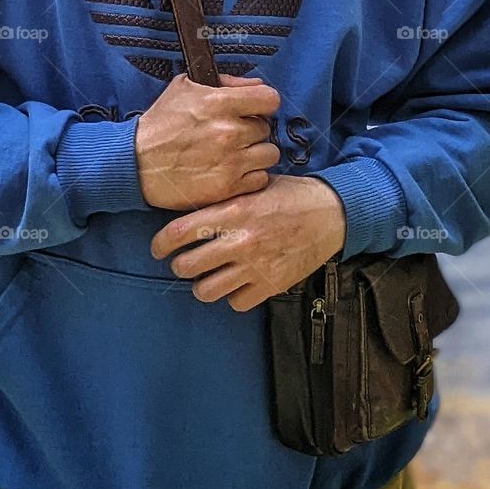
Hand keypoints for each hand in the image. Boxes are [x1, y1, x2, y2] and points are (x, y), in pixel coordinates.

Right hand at [135, 72, 281, 211]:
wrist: (136, 163)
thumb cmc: (160, 125)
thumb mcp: (185, 88)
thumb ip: (225, 82)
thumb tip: (254, 85)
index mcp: (219, 103)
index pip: (269, 98)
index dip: (263, 103)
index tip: (255, 109)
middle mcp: (228, 132)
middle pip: (266, 129)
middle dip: (252, 130)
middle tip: (235, 135)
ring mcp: (230, 161)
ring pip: (268, 154)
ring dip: (255, 154)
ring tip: (236, 154)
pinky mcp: (227, 187)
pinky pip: (260, 179)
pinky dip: (250, 176)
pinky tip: (233, 171)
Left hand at [149, 174, 346, 311]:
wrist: (331, 213)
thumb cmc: (290, 195)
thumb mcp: (254, 186)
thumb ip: (224, 200)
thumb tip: (190, 211)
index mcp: (233, 211)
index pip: (179, 233)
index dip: (160, 244)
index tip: (158, 248)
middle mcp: (240, 240)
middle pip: (186, 266)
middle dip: (179, 265)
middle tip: (184, 262)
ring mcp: (255, 266)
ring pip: (206, 290)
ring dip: (203, 285)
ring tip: (209, 276)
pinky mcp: (271, 285)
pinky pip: (236, 303)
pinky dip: (233, 296)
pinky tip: (238, 283)